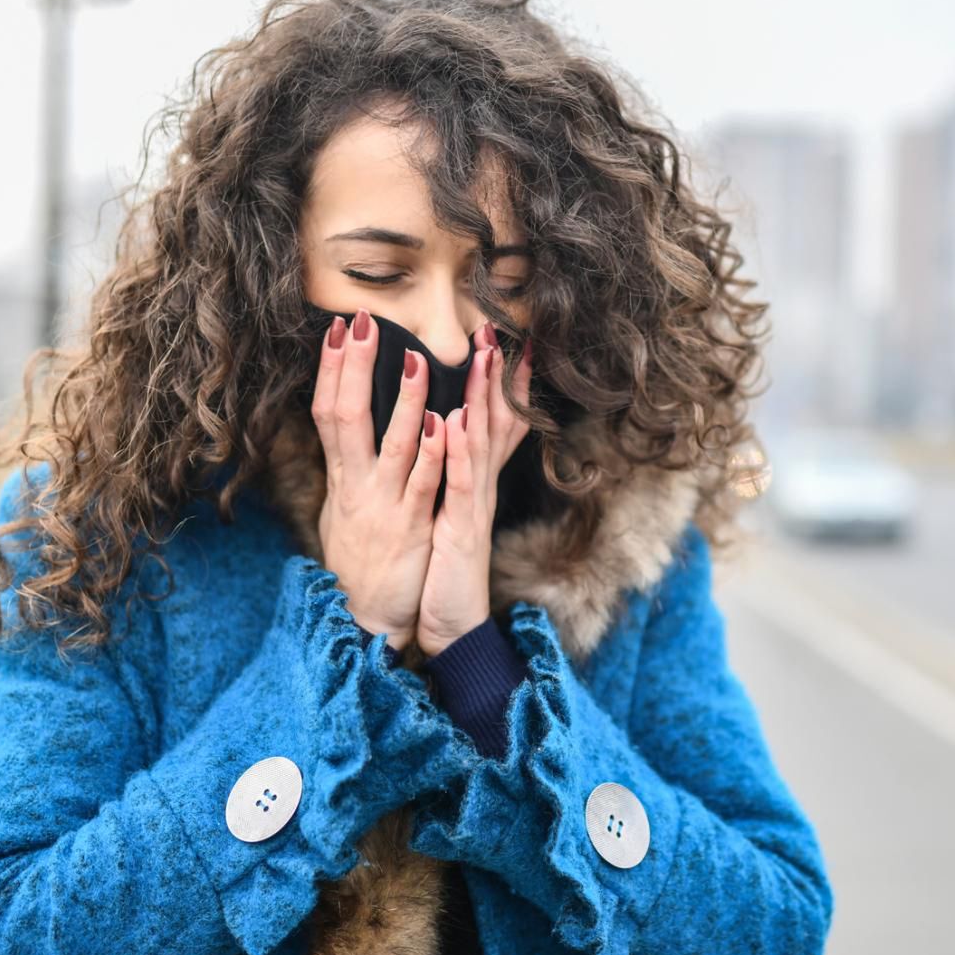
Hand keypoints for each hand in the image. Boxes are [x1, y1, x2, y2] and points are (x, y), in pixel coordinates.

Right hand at [311, 307, 447, 653]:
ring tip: (416, 359)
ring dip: (403, 401)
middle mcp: (356, 486)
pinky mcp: (412, 528)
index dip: (330, 369)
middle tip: (360, 322)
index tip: (337, 328)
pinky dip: (433, 452)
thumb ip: (349, 469)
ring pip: (392, 444)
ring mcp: (384, 506)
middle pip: (345, 417)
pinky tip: (442, 422)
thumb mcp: (343, 510)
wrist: (367, 619)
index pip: (327, 412)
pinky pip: (424, 485)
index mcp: (342, 478)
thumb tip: (344, 432)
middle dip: (352, 367)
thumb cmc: (359, 563)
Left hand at [416, 323, 533, 657]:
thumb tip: (448, 433)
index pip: (494, 422)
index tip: (509, 340)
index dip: (504, 382)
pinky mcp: (459, 529)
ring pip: (480, 442)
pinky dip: (456, 451)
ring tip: (482, 356)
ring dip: (483, 398)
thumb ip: (454, 474)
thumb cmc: (445, 569)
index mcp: (473, 481)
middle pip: (493, 420)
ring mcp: (472, 506)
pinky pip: (458, 484)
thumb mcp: (452, 513)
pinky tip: (450, 420)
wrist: (450, 625)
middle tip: (497, 329)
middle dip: (496, 373)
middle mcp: (478, 486)